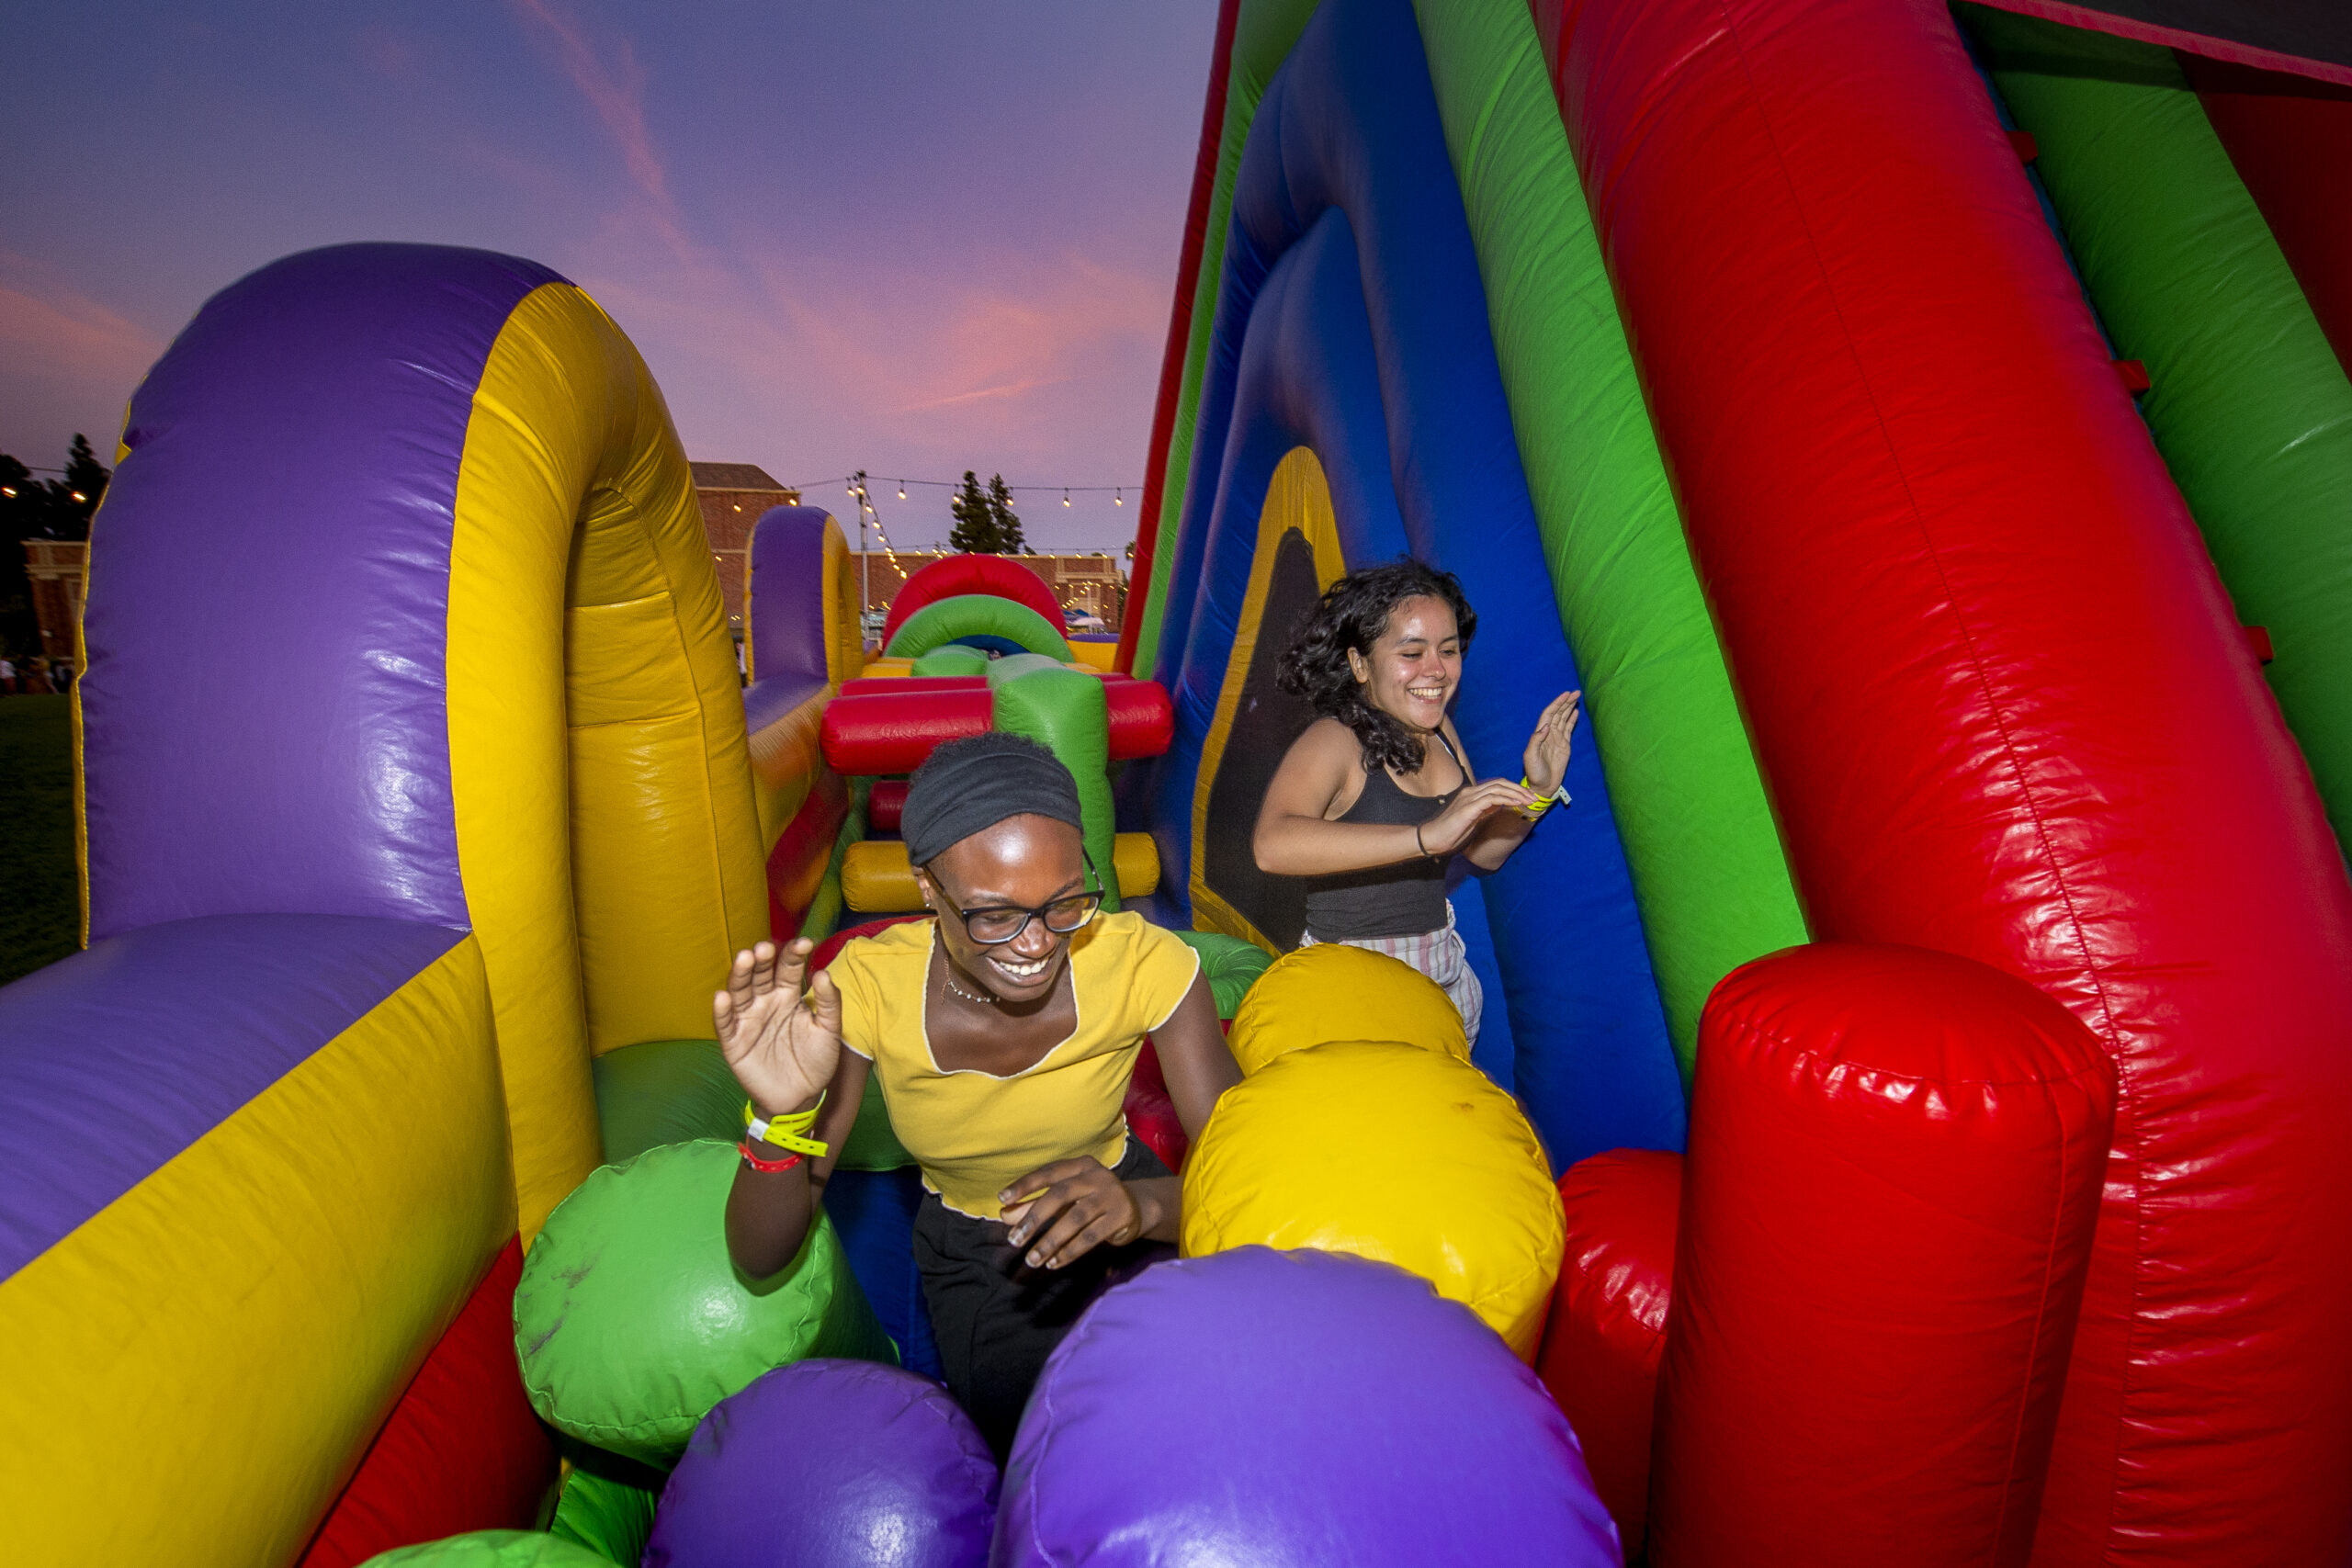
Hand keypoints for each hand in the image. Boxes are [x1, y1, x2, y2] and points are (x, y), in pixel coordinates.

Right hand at [714, 939, 842, 1117]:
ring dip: (740, 975)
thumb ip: (829, 1003)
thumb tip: (822, 972)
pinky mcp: (734, 1042)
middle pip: (760, 974)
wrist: (802, 1098)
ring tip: (745, 959)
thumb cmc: (816, 1060)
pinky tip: (722, 997)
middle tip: (766, 948)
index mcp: (788, 994)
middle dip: (762, 959)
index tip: (805, 943)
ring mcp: (748, 1020)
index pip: (788, 968)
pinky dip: (722, 1011)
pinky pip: (725, 1024)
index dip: (794, 954)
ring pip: (740, 992)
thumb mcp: (829, 1031)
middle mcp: (766, 1002)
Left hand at [999, 1158, 1147, 1268]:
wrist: (1136, 1208)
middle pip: (1060, 1195)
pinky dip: (1070, 1251)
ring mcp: (1111, 1195)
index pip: (1048, 1173)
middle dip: (1034, 1218)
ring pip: (1075, 1219)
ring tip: (1032, 1259)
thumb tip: (1004, 1215)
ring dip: (1050, 1242)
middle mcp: (1096, 1176)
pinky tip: (1054, 1262)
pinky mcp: (1122, 1216)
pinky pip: (1091, 1237)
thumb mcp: (1064, 1200)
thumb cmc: (1091, 1201)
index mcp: (1080, 1166)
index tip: (1002, 1199)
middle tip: (1014, 1240)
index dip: (1025, 1185)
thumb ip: (1034, 1205)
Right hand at [1420, 778, 1540, 855]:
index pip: (1496, 785)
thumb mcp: (1473, 820)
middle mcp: (1470, 792)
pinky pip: (1492, 798)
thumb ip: (1485, 811)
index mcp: (1471, 794)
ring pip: (1498, 788)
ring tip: (1528, 801)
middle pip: (1500, 783)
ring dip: (1516, 794)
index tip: (1527, 798)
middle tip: (1533, 798)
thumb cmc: (1450, 833)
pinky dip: (1506, 799)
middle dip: (1519, 789)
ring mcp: (1469, 798)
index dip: (1513, 789)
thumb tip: (1501, 806)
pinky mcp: (1469, 808)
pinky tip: (1516, 804)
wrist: (1432, 839)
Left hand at [1522, 690, 1581, 795]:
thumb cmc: (1534, 773)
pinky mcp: (1564, 745)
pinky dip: (1571, 719)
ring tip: (1577, 697)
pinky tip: (1575, 712)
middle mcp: (1549, 734)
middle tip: (1575, 692)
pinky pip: (1568, 729)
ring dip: (1569, 708)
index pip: (1549, 714)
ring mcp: (1557, 739)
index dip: (1557, 703)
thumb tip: (1547, 725)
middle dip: (1565, 702)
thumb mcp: (1530, 757)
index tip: (1565, 695)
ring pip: (1563, 719)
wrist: (1543, 786)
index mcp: (1540, 734)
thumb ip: (1536, 740)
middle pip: (1558, 713)